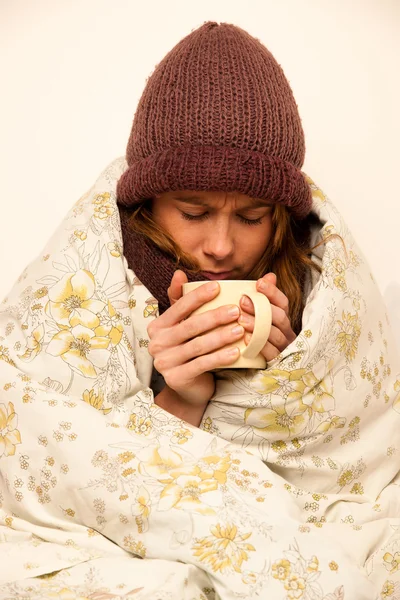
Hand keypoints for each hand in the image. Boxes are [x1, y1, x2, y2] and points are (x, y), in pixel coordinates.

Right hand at [147, 270, 243, 408]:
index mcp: (158, 326)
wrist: (189, 388)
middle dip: (214, 317)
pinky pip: (202, 364)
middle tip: (236, 310)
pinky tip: (236, 352)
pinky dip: (220, 357)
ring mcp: (165, 362)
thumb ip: (181, 301)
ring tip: (240, 330)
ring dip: (221, 337)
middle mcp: (157, 343)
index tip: (218, 287)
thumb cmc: (189, 349)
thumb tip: (179, 273)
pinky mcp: (176, 378)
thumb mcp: (184, 325)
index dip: (198, 296)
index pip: (179, 307)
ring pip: (197, 346)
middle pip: (190, 326)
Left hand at [239, 273, 295, 360]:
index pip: (283, 303)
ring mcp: (284, 348)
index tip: (259, 282)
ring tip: (241, 319)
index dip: (272, 292)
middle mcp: (287, 333)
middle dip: (261, 308)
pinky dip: (259, 345)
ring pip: (274, 334)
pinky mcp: (277, 363)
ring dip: (257, 325)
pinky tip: (246, 338)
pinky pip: (270, 353)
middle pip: (280, 317)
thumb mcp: (262, 316)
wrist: (263, 370)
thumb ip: (265, 298)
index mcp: (284, 319)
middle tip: (243, 301)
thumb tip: (270, 275)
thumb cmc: (261, 337)